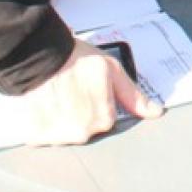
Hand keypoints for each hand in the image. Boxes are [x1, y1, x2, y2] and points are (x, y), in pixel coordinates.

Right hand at [21, 39, 162, 145]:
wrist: (39, 55)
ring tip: (57, 95)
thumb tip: (155, 112)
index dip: (99, 100)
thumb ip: (133, 96)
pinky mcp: (36, 135)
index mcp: (103, 119)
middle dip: (81, 111)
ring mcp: (58, 136)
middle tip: (72, 90)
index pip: (107, 119)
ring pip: (66, 132)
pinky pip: (44, 134)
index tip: (90, 88)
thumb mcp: (112, 70)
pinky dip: (44, 122)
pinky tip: (45, 104)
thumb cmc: (75, 59)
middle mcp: (81, 133)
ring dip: (62, 118)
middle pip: (86, 127)